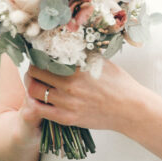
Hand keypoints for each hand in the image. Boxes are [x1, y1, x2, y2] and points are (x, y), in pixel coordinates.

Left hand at [24, 60, 143, 132]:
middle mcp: (69, 85)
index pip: (45, 57)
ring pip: (34, 92)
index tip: (37, 56)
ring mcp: (67, 103)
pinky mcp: (67, 118)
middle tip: (34, 69)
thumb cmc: (118, 83)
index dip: (37, 56)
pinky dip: (33, 103)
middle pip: (35, 73)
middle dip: (32, 70)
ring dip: (31, 86)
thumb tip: (66, 42)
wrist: (129, 109)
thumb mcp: (100, 61)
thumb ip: (81, 53)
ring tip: (35, 83)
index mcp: (77, 67)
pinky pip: (39, 111)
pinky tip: (37, 100)